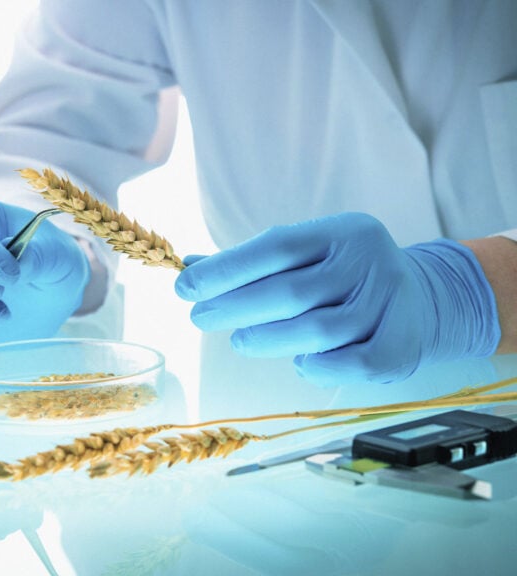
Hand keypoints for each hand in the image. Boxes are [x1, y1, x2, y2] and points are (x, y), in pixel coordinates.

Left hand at [175, 213, 499, 384]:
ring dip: (267, 340)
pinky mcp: (403, 344)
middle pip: (290, 293)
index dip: (225, 270)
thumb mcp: (305, 257)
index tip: (185, 288)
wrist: (424, 300)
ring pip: (317, 331)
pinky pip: (350, 363)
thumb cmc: (341, 278)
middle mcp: (369, 261)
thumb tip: (188, 265)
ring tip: (241, 341)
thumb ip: (250, 263)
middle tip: (200, 319)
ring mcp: (390, 303)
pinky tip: (298, 361)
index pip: (275, 247)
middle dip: (234, 308)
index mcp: (341, 231)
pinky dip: (317, 367)